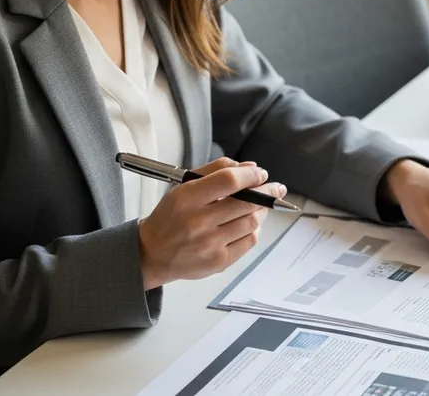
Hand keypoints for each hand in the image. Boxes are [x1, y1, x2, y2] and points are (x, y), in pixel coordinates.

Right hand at [137, 158, 285, 289]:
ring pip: (251, 222)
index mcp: (187, 198)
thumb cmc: (170, 217)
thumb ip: (216, 171)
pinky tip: (250, 223)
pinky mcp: (218, 262)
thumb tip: (250, 167)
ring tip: (261, 204)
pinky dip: (255, 229)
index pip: (229, 180)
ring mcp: (209, 244)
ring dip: (262, 210)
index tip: (260, 173)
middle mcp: (198, 222)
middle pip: (246, 202)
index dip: (251, 175)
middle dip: (267, 192)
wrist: (152, 253)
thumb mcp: (184, 186)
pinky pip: (249, 241)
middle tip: (275, 188)